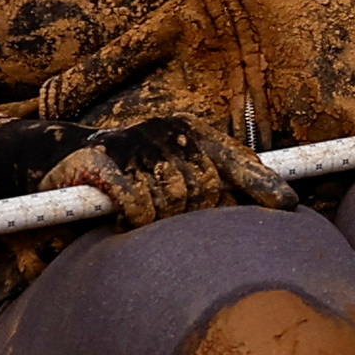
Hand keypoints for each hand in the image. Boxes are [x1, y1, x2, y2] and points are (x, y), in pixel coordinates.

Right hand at [55, 110, 291, 226]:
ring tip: (145, 220)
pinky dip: (135, 219)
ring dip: (160, 220)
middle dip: (195, 215)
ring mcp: (138, 143)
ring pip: (172, 200)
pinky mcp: (106, 161)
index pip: (236, 159)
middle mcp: (169, 131)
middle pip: (205, 189)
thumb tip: (274, 203)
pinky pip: (138, 204)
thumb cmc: (132, 171)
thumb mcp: (177, 167)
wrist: (66, 160)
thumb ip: (215, 177)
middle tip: (173, 223)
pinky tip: (125, 223)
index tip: (288, 205)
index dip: (262, 183)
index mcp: (192, 130)